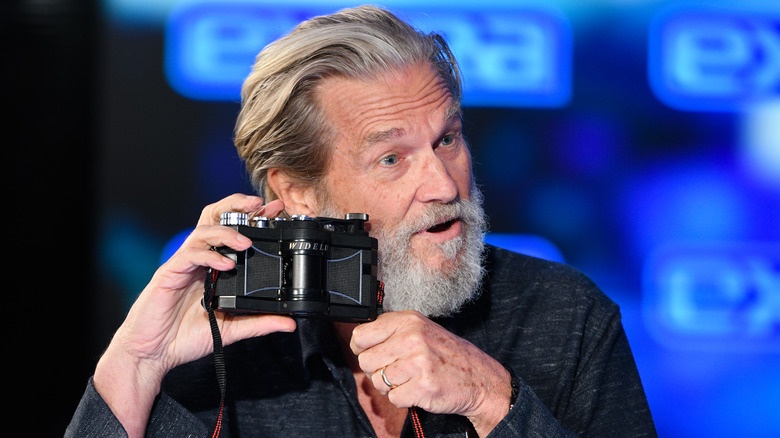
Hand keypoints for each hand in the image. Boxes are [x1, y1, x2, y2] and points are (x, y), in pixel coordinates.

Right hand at [94, 193, 296, 437]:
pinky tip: (226, 264)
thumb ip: (259, 323)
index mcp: (213, 266)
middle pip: (214, 217)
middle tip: (260, 205)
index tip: (276, 210)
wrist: (153, 354)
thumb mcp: (231, 329)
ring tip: (246, 242)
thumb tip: (290, 323)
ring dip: (226, 232)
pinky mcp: (170, 273)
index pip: (233, 230)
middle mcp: (200, 260)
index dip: (253, 217)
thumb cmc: (185, 337)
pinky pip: (189, 255)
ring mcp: (184, 264)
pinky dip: (209, 256)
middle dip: (236, 205)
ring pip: (203, 231)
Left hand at [349, 310, 511, 436]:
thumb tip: (359, 340)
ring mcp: (419, 363)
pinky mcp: (423, 387)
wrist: (479, 378)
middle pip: (366, 361)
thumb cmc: (446, 355)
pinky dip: (403, 399)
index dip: (361, 348)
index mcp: (408, 321)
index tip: (370, 353)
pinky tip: (417, 390)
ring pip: (378, 381)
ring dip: (390, 387)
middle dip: (376, 371)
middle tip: (395, 371)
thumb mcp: (420, 329)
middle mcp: (412, 338)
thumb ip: (392, 331)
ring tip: (409, 380)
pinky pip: (394, 398)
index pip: (361, 334)